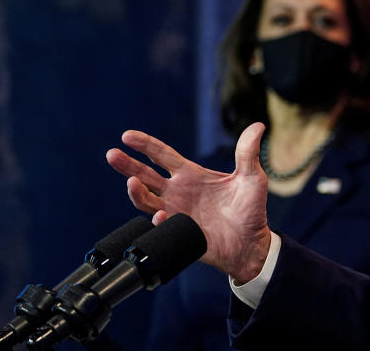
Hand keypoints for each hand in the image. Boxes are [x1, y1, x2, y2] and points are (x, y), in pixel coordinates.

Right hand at [105, 122, 272, 282]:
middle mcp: (178, 192)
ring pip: (146, 200)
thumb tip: (258, 126)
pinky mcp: (178, 232)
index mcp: (192, 175)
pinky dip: (159, 220)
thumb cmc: (251, 210)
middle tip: (111, 154)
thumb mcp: (252, 178)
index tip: (127, 136)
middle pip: (145, 175)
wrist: (251, 244)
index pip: (162, 155)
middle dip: (127, 165)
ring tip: (131, 183)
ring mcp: (176, 212)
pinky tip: (162, 214)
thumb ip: (248, 153)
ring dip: (136, 192)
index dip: (145, 144)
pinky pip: (162, 225)